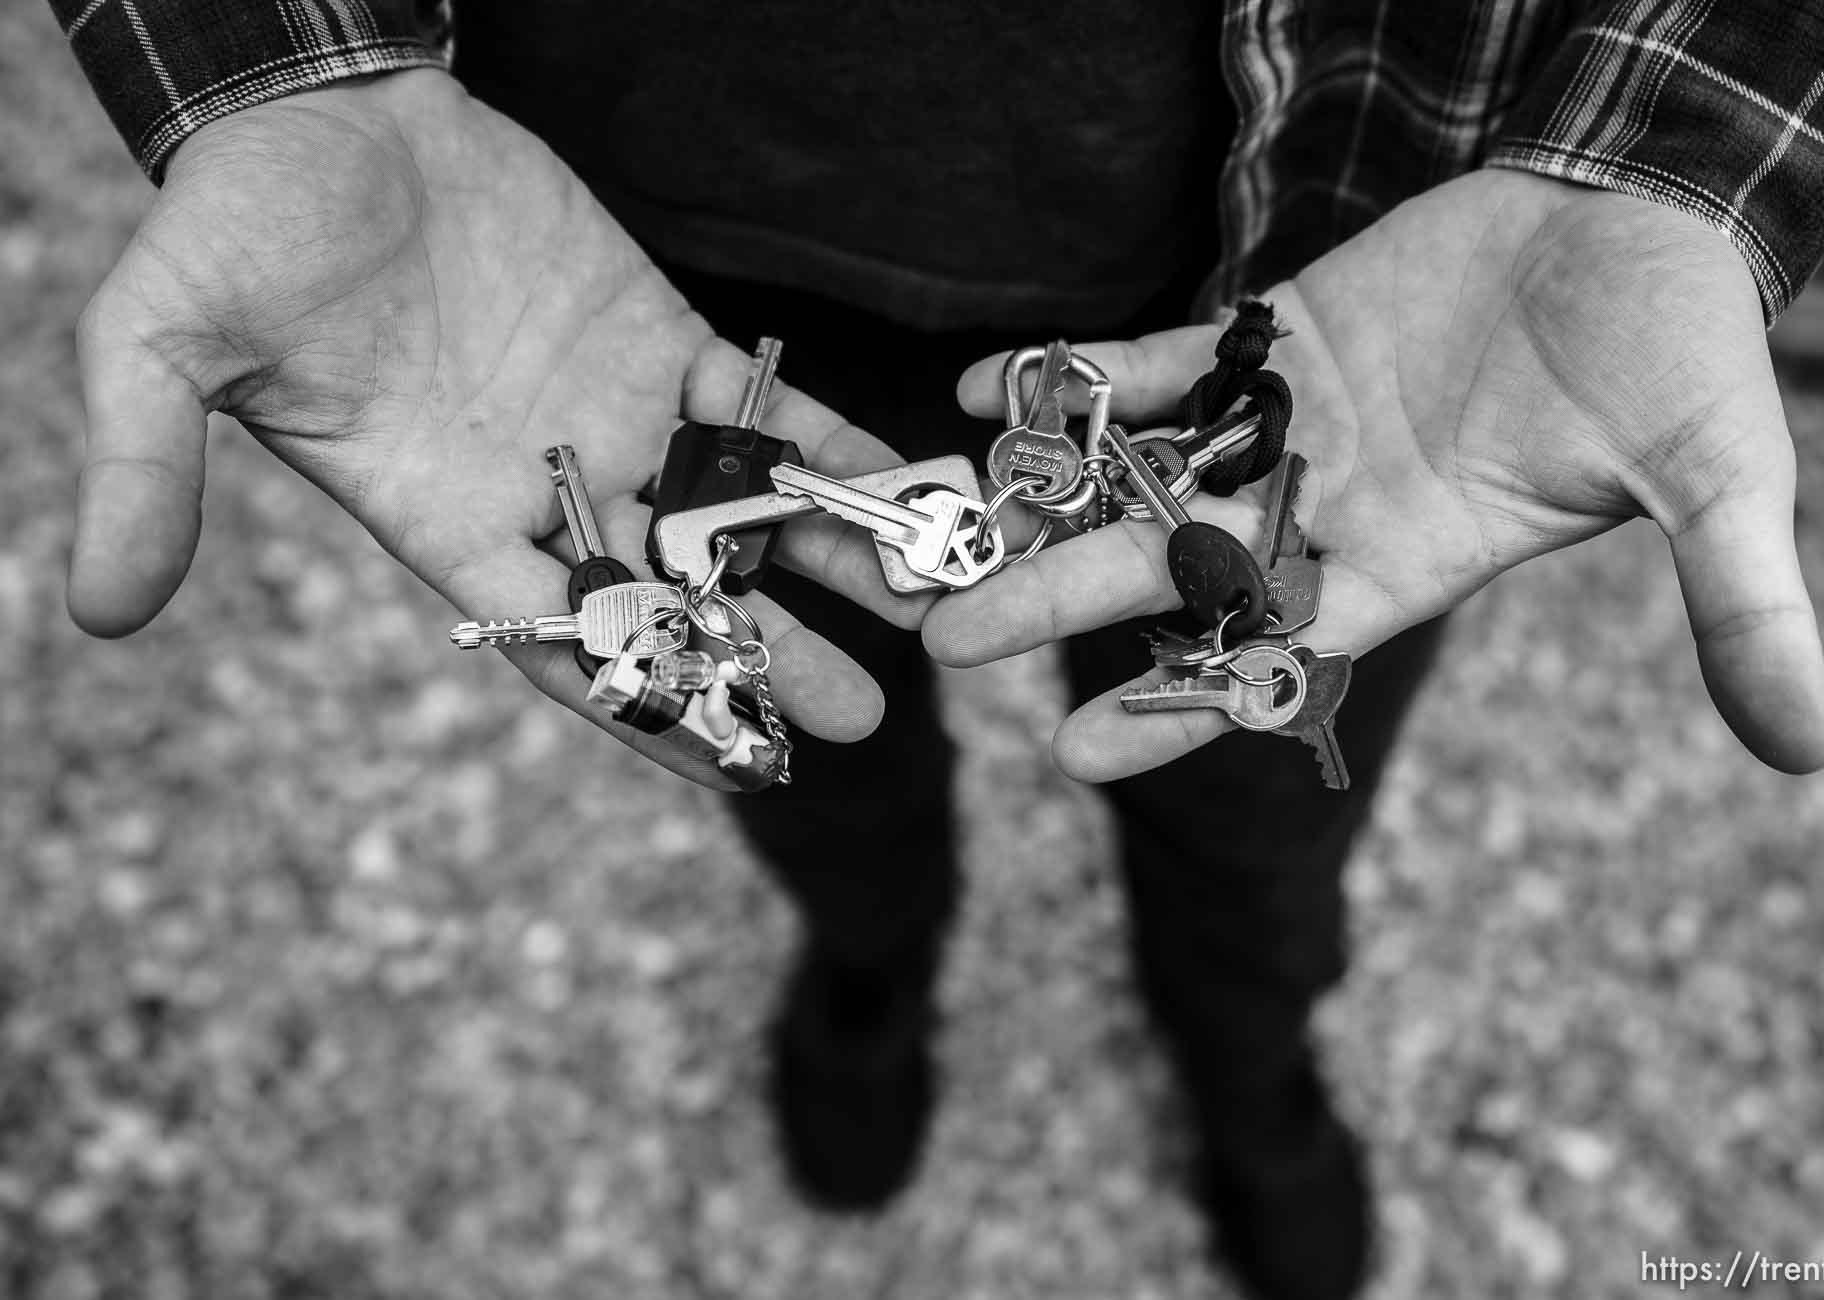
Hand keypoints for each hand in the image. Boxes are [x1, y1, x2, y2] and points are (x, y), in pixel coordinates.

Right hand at [69, 70, 918, 787]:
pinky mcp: (665, 341)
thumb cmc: (239, 229)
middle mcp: (548, 492)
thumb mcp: (161, 345)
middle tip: (863, 721)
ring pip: (740, 517)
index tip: (736, 770)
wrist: (321, 110)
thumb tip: (94, 613)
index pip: (562, 646)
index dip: (649, 711)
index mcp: (447, 525)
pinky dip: (832, 452)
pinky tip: (908, 491)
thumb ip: (143, 469)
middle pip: (680, 601)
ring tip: (925, 622)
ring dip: (828, 569)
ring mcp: (616, 420)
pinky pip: (764, 411)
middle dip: (770, 661)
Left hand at [926, 170, 1823, 781]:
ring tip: (931, 526)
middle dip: (1057, 600)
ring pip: (1144, 471)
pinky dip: (1079, 375)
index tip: (1071, 753)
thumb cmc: (1684, 352)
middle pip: (1169, 570)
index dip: (1175, 708)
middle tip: (940, 642)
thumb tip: (1813, 749)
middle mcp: (1329, 506)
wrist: (1651, 219)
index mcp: (1408, 561)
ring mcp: (1292, 421)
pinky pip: (1156, 362)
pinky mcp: (1274, 334)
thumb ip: (1739, 606)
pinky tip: (988, 388)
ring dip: (1042, 494)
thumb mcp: (1721, 480)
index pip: (1271, 658)